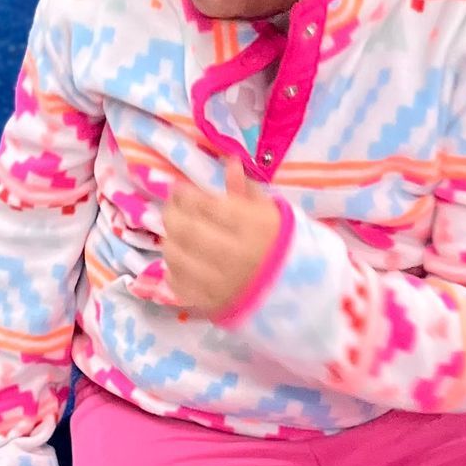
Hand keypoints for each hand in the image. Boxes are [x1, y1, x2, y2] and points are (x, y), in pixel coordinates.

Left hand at [163, 159, 280, 314]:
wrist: (296, 289)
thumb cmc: (279, 244)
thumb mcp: (269, 212)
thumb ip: (245, 188)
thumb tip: (229, 162)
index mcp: (254, 227)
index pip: (208, 206)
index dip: (186, 195)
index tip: (179, 189)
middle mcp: (236, 256)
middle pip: (187, 231)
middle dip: (172, 215)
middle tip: (170, 208)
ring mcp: (222, 283)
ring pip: (178, 258)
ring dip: (169, 241)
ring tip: (174, 233)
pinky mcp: (212, 304)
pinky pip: (179, 285)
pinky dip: (172, 269)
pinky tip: (180, 259)